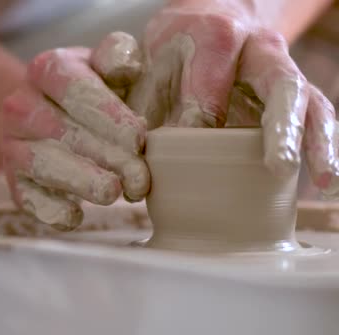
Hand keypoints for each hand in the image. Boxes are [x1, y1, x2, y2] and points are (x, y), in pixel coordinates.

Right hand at [0, 33, 148, 228]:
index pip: (75, 89)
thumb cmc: (91, 92)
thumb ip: (118, 55)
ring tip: (112, 193)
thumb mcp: (104, 65)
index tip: (139, 138)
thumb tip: (126, 66)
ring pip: (43, 164)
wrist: (47, 118)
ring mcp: (12, 145)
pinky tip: (75, 216)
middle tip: (140, 177)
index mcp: (47, 69)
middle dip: (106, 156)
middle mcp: (21, 105)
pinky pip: (28, 198)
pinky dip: (50, 209)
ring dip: (80, 182)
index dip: (108, 115)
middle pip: (62, 131)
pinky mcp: (14, 181)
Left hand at [125, 1, 338, 194]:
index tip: (184, 148)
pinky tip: (324, 179)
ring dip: (317, 142)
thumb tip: (152, 152)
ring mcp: (282, 70)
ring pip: (308, 102)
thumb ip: (149, 98)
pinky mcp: (293, 92)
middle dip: (282, 127)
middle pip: (279, 84)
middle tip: (279, 165)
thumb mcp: (153, 61)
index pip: (211, 83)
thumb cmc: (177, 46)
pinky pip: (316, 115)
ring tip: (325, 180)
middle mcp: (260, 48)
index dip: (199, 118)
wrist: (212, 17)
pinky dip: (322, 146)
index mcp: (215, 35)